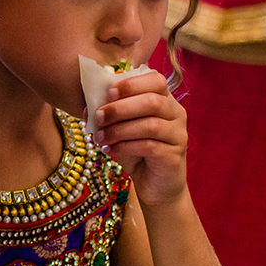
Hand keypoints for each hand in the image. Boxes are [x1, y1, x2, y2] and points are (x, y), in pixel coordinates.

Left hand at [93, 70, 187, 206]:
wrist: (155, 184)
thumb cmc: (136, 151)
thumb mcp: (119, 129)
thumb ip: (107, 114)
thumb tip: (87, 106)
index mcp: (164, 100)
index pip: (156, 80)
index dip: (132, 84)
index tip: (109, 93)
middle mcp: (176, 114)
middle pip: (152, 101)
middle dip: (120, 108)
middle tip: (99, 117)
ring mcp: (178, 135)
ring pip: (150, 125)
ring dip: (119, 130)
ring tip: (100, 137)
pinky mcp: (174, 156)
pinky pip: (150, 146)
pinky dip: (125, 146)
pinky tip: (111, 150)